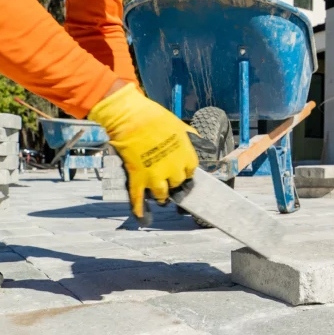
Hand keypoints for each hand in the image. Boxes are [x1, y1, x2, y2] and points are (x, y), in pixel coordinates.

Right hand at [89, 83, 197, 217]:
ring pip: (162, 195)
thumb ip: (191, 138)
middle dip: (172, 182)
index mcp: (186, 157)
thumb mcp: (181, 126)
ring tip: (159, 197)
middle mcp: (174, 170)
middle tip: (167, 179)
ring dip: (161, 197)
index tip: (180, 171)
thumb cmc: (156, 118)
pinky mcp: (138, 178)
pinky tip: (140, 216)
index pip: (190, 172)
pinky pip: (139, 198)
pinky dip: (139, 208)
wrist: (132, 118)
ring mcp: (155, 176)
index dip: (184, 172)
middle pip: (177, 184)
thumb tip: (201, 144)